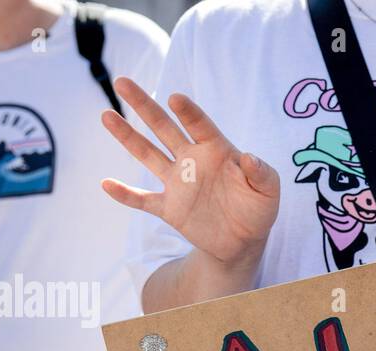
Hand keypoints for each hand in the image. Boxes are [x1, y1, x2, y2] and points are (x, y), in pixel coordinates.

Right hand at [100, 76, 279, 269]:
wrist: (243, 242)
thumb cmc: (258, 209)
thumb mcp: (269, 192)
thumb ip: (263, 174)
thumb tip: (250, 158)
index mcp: (216, 150)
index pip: (199, 125)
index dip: (188, 112)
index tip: (175, 99)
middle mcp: (192, 160)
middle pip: (163, 127)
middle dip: (144, 105)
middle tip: (123, 82)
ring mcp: (177, 183)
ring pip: (147, 154)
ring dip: (127, 137)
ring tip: (106, 115)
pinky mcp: (169, 208)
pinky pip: (143, 200)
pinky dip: (125, 194)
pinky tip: (106, 184)